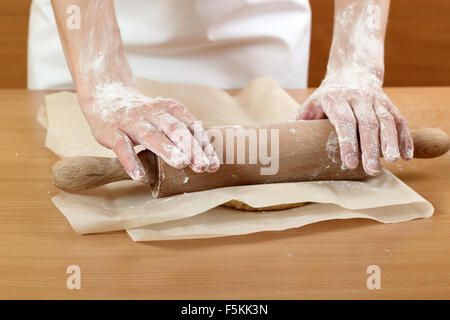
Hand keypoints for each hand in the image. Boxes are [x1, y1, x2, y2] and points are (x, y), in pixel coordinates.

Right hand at [79, 82, 219, 180]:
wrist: (105, 96)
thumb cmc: (143, 114)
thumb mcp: (165, 117)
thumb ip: (183, 133)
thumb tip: (207, 157)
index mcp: (170, 109)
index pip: (191, 127)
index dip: (203, 146)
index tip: (213, 165)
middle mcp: (153, 113)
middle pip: (175, 129)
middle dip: (191, 147)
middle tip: (202, 166)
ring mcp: (132, 121)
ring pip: (152, 135)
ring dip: (167, 149)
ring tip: (181, 163)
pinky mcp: (112, 131)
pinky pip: (122, 147)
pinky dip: (130, 161)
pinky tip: (139, 175)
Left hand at [295, 76, 412, 175]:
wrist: (352, 71)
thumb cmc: (327, 96)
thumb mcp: (310, 104)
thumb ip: (299, 122)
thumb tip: (280, 144)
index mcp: (335, 99)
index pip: (343, 122)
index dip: (347, 142)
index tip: (349, 162)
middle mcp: (358, 97)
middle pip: (367, 123)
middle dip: (370, 147)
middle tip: (371, 169)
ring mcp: (375, 99)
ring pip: (386, 120)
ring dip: (391, 141)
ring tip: (393, 161)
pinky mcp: (389, 103)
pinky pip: (400, 119)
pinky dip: (405, 137)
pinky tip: (405, 155)